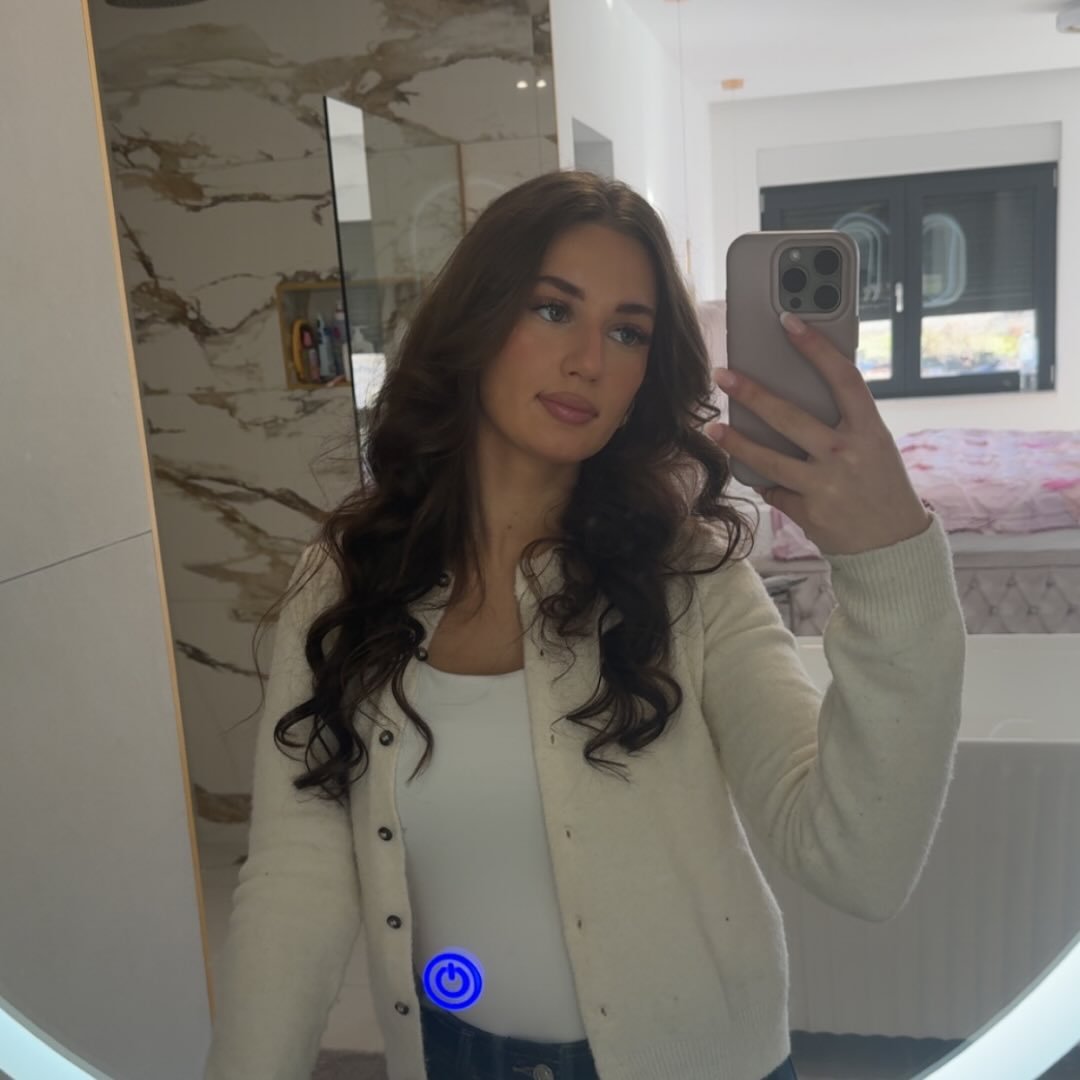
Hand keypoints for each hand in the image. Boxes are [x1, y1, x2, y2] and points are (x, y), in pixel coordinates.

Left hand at [706, 312, 932, 555]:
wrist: (893, 545)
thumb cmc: (881, 485)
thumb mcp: (874, 446)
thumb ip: (843, 423)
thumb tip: (796, 395)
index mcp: (870, 429)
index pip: (843, 377)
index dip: (815, 347)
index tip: (788, 321)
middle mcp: (846, 453)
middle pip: (790, 417)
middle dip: (752, 394)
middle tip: (723, 375)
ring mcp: (826, 484)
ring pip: (769, 459)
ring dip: (737, 443)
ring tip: (714, 429)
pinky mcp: (808, 511)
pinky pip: (774, 491)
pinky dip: (766, 484)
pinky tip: (759, 478)